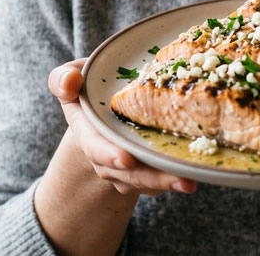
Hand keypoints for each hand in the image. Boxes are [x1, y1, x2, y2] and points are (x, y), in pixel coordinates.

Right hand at [48, 59, 196, 195]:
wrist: (104, 113)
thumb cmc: (89, 90)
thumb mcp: (72, 78)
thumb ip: (63, 79)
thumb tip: (69, 81)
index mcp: (88, 132)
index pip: (95, 147)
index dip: (109, 154)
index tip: (125, 159)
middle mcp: (107, 157)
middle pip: (129, 173)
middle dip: (153, 178)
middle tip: (182, 180)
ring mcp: (128, 168)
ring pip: (148, 180)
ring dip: (170, 182)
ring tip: (193, 180)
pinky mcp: (148, 171)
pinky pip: (161, 179)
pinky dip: (177, 176)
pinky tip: (197, 171)